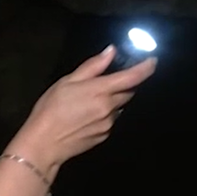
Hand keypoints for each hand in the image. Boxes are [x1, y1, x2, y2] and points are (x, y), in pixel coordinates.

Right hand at [11, 45, 155, 171]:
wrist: (44, 144)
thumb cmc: (51, 109)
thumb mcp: (67, 82)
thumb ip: (92, 67)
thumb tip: (110, 52)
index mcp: (101, 90)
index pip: (132, 77)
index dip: (145, 68)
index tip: (152, 61)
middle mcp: (110, 108)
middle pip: (127, 93)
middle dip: (122, 86)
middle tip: (103, 84)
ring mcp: (109, 124)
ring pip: (117, 108)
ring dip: (111, 102)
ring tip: (87, 103)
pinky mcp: (104, 136)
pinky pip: (110, 121)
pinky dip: (103, 115)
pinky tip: (85, 117)